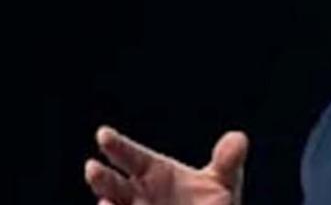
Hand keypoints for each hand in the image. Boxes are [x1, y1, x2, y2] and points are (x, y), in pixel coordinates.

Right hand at [85, 126, 247, 204]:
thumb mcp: (223, 183)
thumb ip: (228, 161)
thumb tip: (238, 138)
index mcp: (153, 172)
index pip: (131, 156)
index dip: (116, 145)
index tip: (103, 133)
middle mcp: (137, 196)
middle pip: (112, 185)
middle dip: (102, 178)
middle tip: (92, 167)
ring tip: (106, 203)